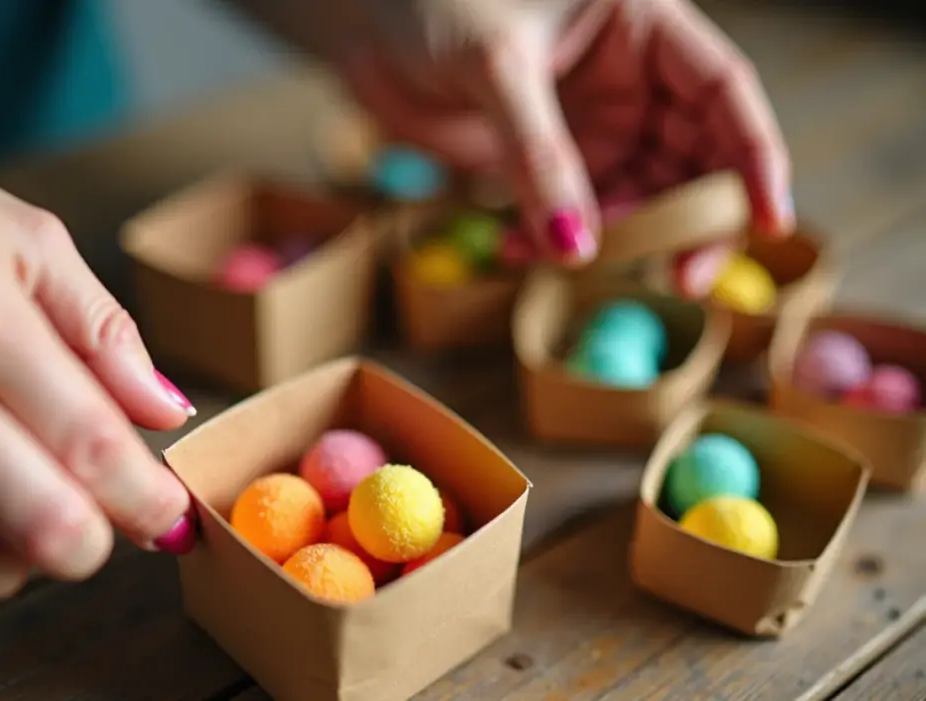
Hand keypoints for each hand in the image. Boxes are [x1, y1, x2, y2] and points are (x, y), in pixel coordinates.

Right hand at [0, 156, 195, 613]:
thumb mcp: (25, 242)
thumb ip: (103, 330)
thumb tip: (167, 412)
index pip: (91, 441)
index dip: (146, 498)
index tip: (171, 519)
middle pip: (38, 522)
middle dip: (93, 543)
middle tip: (104, 524)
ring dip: (21, 558)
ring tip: (28, 502)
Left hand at [328, 0, 792, 285]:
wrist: (365, 21)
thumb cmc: (432, 2)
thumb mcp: (494, 65)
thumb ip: (537, 154)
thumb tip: (575, 248)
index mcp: (643, 26)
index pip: (724, 92)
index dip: (755, 156)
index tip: (772, 222)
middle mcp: (630, 80)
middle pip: (694, 158)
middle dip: (690, 220)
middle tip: (678, 279)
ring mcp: (590, 125)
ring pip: (635, 197)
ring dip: (612, 239)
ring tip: (561, 256)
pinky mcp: (547, 163)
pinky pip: (572, 215)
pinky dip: (553, 242)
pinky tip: (515, 252)